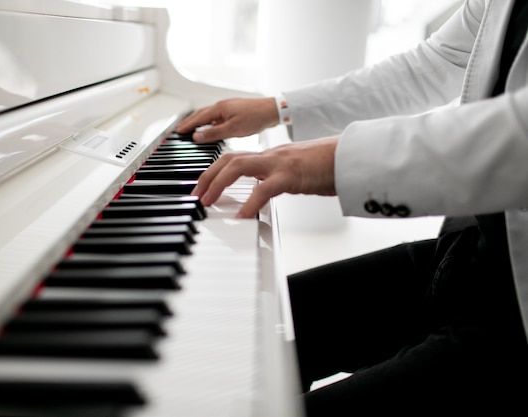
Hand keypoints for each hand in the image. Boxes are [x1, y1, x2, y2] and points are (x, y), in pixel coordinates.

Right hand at [175, 97, 279, 142]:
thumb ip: (214, 133)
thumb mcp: (233, 129)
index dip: (186, 126)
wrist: (273, 110)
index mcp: (219, 109)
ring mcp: (228, 108)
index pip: (197, 118)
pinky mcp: (234, 111)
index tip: (177, 132)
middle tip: (180, 130)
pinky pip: (216, 117)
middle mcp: (221, 106)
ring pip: (208, 115)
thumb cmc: (255, 117)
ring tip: (192, 129)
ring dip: (198, 122)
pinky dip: (209, 122)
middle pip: (200, 115)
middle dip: (189, 122)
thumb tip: (197, 136)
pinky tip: (211, 128)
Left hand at [192, 137, 337, 217]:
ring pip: (238, 166)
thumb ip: (279, 181)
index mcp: (271, 157)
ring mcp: (280, 163)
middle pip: (229, 158)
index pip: (235, 158)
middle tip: (196, 195)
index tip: (202, 187)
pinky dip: (249, 204)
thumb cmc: (329, 167)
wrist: (352, 156)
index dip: (214, 171)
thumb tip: (264, 195)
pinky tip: (241, 217)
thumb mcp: (297, 174)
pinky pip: (264, 189)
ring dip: (217, 184)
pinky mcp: (291, 175)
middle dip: (207, 176)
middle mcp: (271, 157)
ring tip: (207, 202)